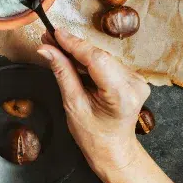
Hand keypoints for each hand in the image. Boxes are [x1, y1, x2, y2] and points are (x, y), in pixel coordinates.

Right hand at [37, 30, 150, 174]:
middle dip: (72, 46)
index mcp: (122, 94)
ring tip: (55, 47)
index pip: (96, 59)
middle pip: (99, 55)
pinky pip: (106, 61)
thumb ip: (62, 73)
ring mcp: (136, 80)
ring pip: (101, 56)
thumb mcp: (73, 105)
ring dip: (78, 52)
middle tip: (48, 39)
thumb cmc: (94, 135)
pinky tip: (71, 57)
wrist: (114, 149)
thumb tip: (47, 50)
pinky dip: (87, 59)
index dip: (73, 44)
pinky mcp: (132, 77)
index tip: (54, 33)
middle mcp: (134, 84)